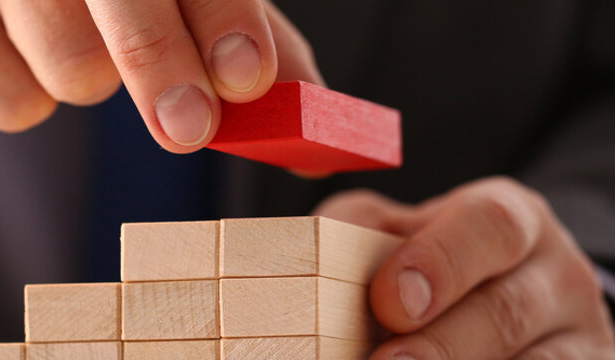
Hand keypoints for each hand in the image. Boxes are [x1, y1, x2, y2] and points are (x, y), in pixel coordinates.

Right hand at [0, 0, 323, 152]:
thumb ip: (242, 38)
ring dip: (89, 82)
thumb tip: (312, 121)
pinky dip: (30, 101)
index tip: (244, 76)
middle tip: (185, 127)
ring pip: (70, 67)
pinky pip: (11, 102)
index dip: (222, 15)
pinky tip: (19, 56)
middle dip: (161, 68)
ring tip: (73, 50)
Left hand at [313, 177, 614, 358]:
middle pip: (508, 310)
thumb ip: (357, 235)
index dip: (440, 261)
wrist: (487, 298)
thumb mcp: (389, 232)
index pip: (490, 226)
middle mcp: (556, 276)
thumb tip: (319, 254)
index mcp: (510, 219)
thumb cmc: (421, 262)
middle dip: (442, 345)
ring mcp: (580, 337)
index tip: (390, 301)